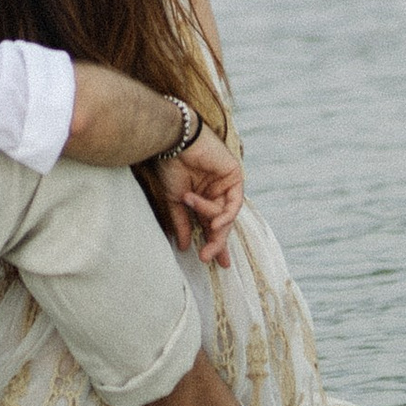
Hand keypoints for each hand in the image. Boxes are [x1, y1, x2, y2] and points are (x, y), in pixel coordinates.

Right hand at [160, 124, 243, 268]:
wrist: (173, 142)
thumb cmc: (171, 166)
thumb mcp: (175, 201)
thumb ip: (183, 223)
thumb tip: (184, 246)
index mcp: (202, 197)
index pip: (211, 225)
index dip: (214, 244)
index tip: (213, 263)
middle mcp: (216, 192)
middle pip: (222, 223)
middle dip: (217, 242)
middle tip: (207, 257)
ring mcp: (226, 184)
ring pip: (227, 215)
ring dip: (217, 227)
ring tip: (208, 233)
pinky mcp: (234, 175)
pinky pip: (235, 202)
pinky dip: (226, 215)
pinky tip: (216, 223)